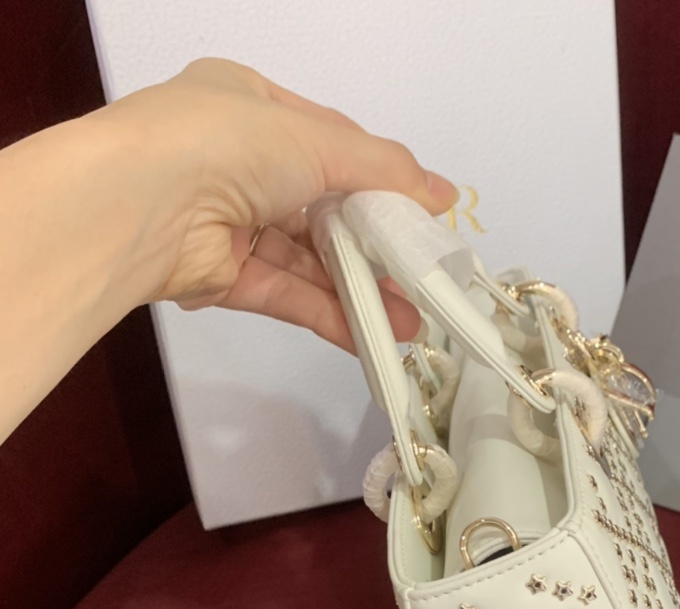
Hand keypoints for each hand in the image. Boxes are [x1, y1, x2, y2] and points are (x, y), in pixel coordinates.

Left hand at [103, 58, 458, 344]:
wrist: (138, 206)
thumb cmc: (222, 145)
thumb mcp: (318, 139)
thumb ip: (384, 169)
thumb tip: (443, 194)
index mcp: (250, 105)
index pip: (330, 142)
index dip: (381, 179)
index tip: (424, 212)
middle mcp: (237, 161)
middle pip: (323, 209)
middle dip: (376, 247)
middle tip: (421, 278)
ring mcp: (228, 220)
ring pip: (308, 259)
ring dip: (359, 290)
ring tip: (408, 321)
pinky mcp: (222, 274)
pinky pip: (286, 294)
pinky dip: (328, 313)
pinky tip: (371, 333)